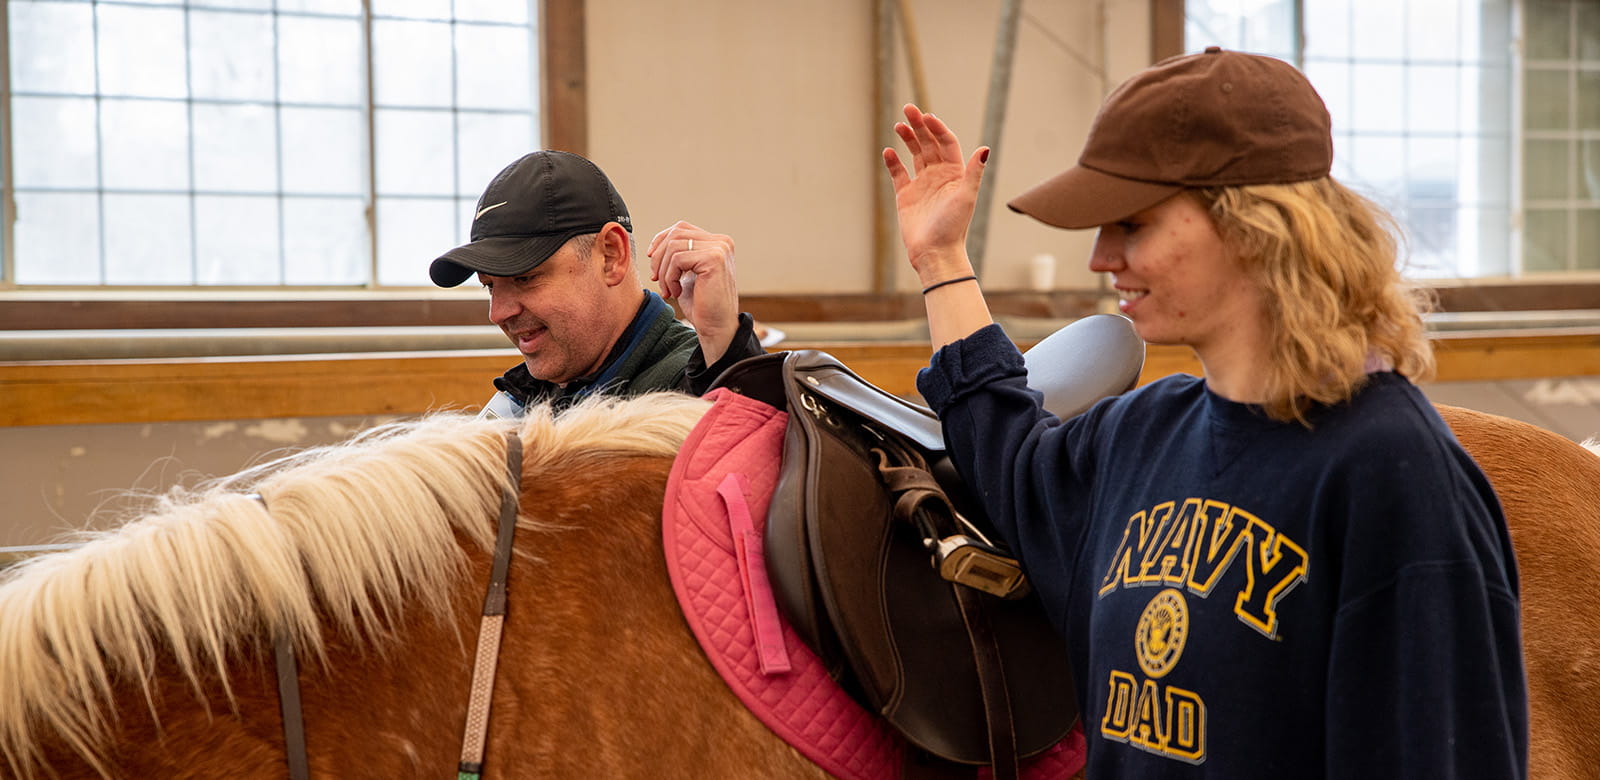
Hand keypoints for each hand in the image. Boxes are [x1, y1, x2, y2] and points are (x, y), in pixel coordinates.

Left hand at [646, 220, 739, 364]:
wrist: (716, 327)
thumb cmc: (701, 304)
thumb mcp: (688, 274)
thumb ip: (680, 255)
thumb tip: (656, 245)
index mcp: (717, 242)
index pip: (681, 228)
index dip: (660, 240)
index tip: (651, 259)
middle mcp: (722, 242)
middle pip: (675, 233)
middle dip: (659, 256)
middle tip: (657, 279)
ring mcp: (719, 249)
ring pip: (674, 246)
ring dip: (664, 270)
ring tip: (668, 289)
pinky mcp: (714, 259)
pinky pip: (677, 259)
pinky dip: (670, 277)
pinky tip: (676, 292)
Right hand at [882, 103, 988, 279]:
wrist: (935, 252)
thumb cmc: (954, 227)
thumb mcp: (966, 197)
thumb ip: (974, 172)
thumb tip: (985, 149)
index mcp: (955, 173)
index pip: (946, 142)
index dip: (937, 127)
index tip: (926, 116)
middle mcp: (939, 175)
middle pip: (929, 143)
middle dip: (919, 125)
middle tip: (908, 108)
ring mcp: (922, 184)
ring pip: (914, 154)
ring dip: (907, 138)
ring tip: (899, 125)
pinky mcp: (906, 195)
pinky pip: (898, 173)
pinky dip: (893, 161)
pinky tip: (889, 151)